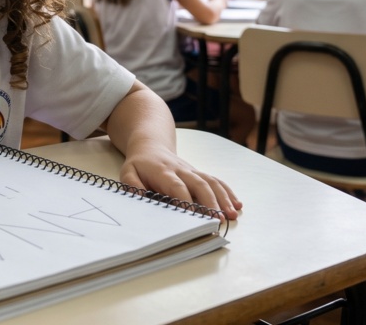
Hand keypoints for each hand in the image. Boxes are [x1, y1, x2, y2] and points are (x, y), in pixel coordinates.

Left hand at [120, 145, 241, 220]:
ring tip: (232, 214)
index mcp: (164, 172)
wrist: (151, 145)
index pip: (177, 187)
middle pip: (199, 184)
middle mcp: (182, 170)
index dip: (185, 201)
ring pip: (211, 182)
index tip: (192, 216)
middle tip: (218, 219)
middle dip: (210, 202)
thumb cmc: (140, 163)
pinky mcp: (199, 174)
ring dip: (223, 198)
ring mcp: (192, 171)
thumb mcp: (128, 171)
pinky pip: (216, 181)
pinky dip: (228, 192)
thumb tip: (138, 196)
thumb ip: (132, 184)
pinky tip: (237, 204)